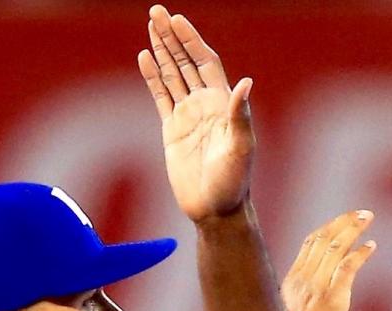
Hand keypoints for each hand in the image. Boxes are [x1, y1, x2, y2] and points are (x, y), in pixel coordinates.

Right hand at [139, 7, 256, 221]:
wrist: (215, 210)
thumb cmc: (234, 183)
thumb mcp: (241, 148)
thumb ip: (240, 116)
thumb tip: (246, 83)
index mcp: (223, 104)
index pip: (205, 61)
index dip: (191, 40)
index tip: (177, 20)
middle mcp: (205, 104)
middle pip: (186, 61)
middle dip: (172, 37)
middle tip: (156, 11)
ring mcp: (187, 115)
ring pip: (172, 74)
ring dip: (162, 50)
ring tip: (150, 25)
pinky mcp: (172, 130)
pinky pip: (160, 97)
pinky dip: (153, 77)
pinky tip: (145, 58)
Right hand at [280, 209, 377, 310]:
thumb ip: (300, 306)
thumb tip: (312, 303)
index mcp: (291, 282)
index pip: (310, 245)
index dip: (328, 229)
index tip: (342, 221)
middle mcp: (302, 280)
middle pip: (323, 239)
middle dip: (343, 222)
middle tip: (362, 213)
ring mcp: (316, 289)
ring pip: (335, 247)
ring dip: (353, 229)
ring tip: (367, 219)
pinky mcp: (331, 300)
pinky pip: (347, 267)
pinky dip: (360, 253)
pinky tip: (371, 247)